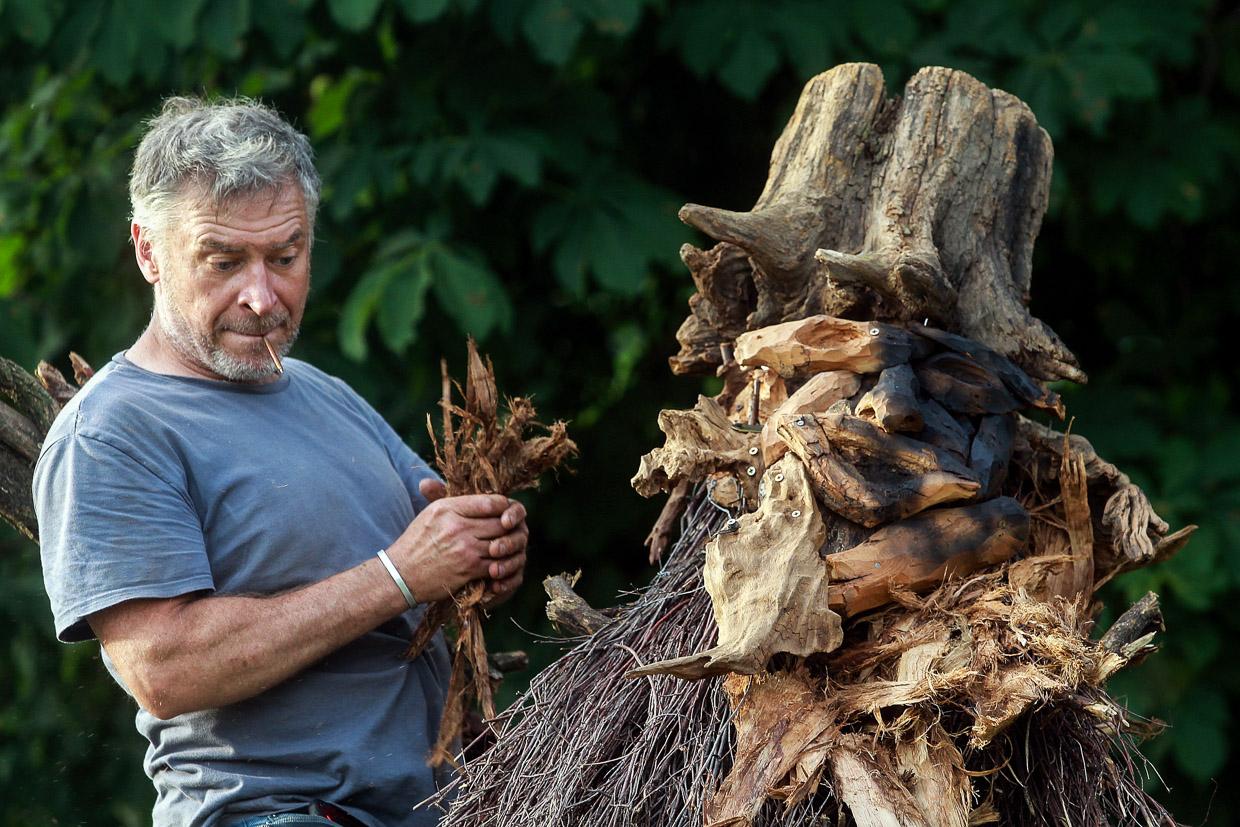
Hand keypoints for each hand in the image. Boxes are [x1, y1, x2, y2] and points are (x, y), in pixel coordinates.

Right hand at [392, 479, 526, 604]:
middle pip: (500, 522)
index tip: (507, 509)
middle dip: (510, 525)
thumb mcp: (431, 512)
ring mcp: (465, 549)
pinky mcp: (469, 569)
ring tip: (510, 544)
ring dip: (508, 545)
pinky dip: (502, 563)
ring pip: (502, 543)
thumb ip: (455, 501)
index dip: (505, 505)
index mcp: (448, 508)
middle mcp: (458, 526)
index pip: (490, 502)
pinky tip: (501, 561)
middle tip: (513, 528)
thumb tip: (480, 492)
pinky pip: (497, 564)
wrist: (402, 574)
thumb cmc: (416, 541)